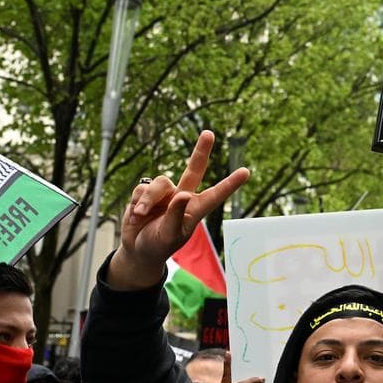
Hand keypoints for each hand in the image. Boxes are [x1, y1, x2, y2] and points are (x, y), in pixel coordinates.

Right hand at [108, 130, 249, 290]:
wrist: (137, 249)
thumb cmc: (158, 246)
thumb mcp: (169, 235)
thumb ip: (176, 215)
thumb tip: (182, 195)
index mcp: (194, 210)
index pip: (215, 195)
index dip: (230, 184)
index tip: (246, 172)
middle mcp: (182, 197)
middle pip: (194, 168)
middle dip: (201, 150)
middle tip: (209, 134)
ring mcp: (166, 194)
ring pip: (159, 182)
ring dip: (148, 199)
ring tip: (141, 215)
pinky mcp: (147, 193)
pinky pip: (142, 188)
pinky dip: (137, 201)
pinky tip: (136, 215)